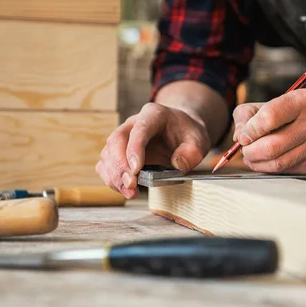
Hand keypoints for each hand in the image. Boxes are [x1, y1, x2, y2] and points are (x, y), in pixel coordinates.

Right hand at [96, 103, 210, 198]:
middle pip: (116, 140)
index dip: (134, 149)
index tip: (135, 169)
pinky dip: (111, 178)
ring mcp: (124, 137)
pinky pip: (107, 164)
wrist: (180, 131)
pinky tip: (123, 189)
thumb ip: (192, 152)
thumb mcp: (198, 141)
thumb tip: (177, 164)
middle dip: (120, 165)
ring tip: (129, 192)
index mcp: (154, 114)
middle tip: (131, 184)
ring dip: (115, 175)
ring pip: (108, 153)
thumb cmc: (187, 134)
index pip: (139, 129)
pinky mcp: (119, 152)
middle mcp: (134, 123)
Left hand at [233, 89, 305, 173]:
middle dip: (249, 151)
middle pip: (272, 146)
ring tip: (252, 157)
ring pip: (278, 163)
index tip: (243, 135)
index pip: (270, 116)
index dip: (250, 129)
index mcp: (304, 101)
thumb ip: (253, 113)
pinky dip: (271, 169)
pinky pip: (287, 171)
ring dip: (257, 163)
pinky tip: (267, 162)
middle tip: (244, 150)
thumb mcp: (283, 100)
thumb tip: (237, 137)